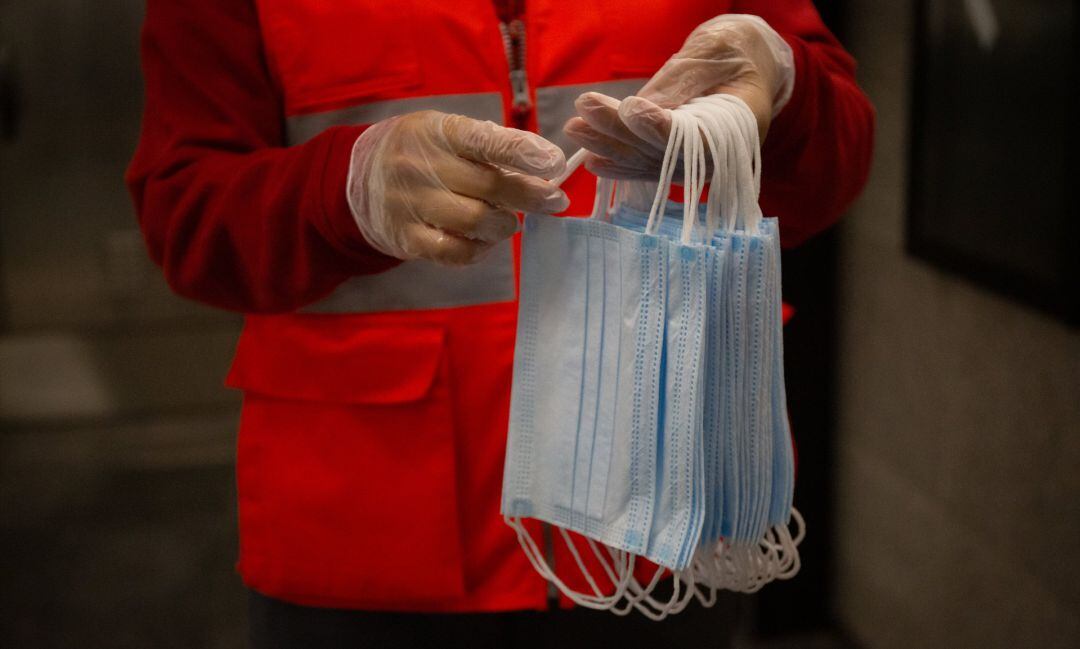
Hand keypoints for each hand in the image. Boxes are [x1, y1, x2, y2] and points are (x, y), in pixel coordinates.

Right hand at [348, 110, 568, 264]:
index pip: (486, 140)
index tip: (555, 163)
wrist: (359, 176)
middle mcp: (424, 164)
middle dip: (531, 195)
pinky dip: (480, 249)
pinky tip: (485, 240)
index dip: (524, 152)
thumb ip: (492, 146)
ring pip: (476, 221)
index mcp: (440, 131)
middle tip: (555, 201)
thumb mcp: (449, 133)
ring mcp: (412, 202)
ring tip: (509, 221)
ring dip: (505, 225)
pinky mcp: (407, 236)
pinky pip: (454, 251)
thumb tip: (546, 167)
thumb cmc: (423, 152)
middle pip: (490, 185)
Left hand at [563, 14, 793, 179]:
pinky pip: (646, 167)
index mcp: (741, 126)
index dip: (659, 127)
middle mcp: (718, 157)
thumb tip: (644, 106)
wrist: (744, 67)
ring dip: (609, 146)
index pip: (695, 138)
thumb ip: (682, 80)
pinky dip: (618, 164)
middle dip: (620, 132)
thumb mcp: (713, 52)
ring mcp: (695, 165)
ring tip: (575, 127)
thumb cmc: (733, 52)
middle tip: (584, 109)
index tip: (630, 109)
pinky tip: (591, 161)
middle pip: (662, 152)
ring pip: (648, 161)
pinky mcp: (676, 164)